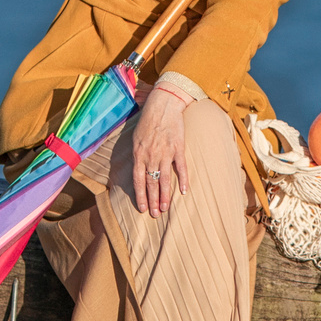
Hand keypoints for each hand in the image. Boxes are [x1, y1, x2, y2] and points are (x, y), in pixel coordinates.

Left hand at [131, 86, 191, 216]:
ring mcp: (165, 153)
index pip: (138, 180)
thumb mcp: (136, 137)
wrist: (163, 106)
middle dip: (152, 201)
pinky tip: (184, 191)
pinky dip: (183, 180)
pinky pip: (181, 168)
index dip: (140, 196)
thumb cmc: (148, 121)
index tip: (142, 208)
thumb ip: (137, 154)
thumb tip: (137, 169)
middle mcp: (151, 156)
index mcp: (139, 154)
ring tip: (164, 208)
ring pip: (164, 179)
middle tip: (154, 214)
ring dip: (165, 196)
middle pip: (151, 183)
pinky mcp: (178, 148)